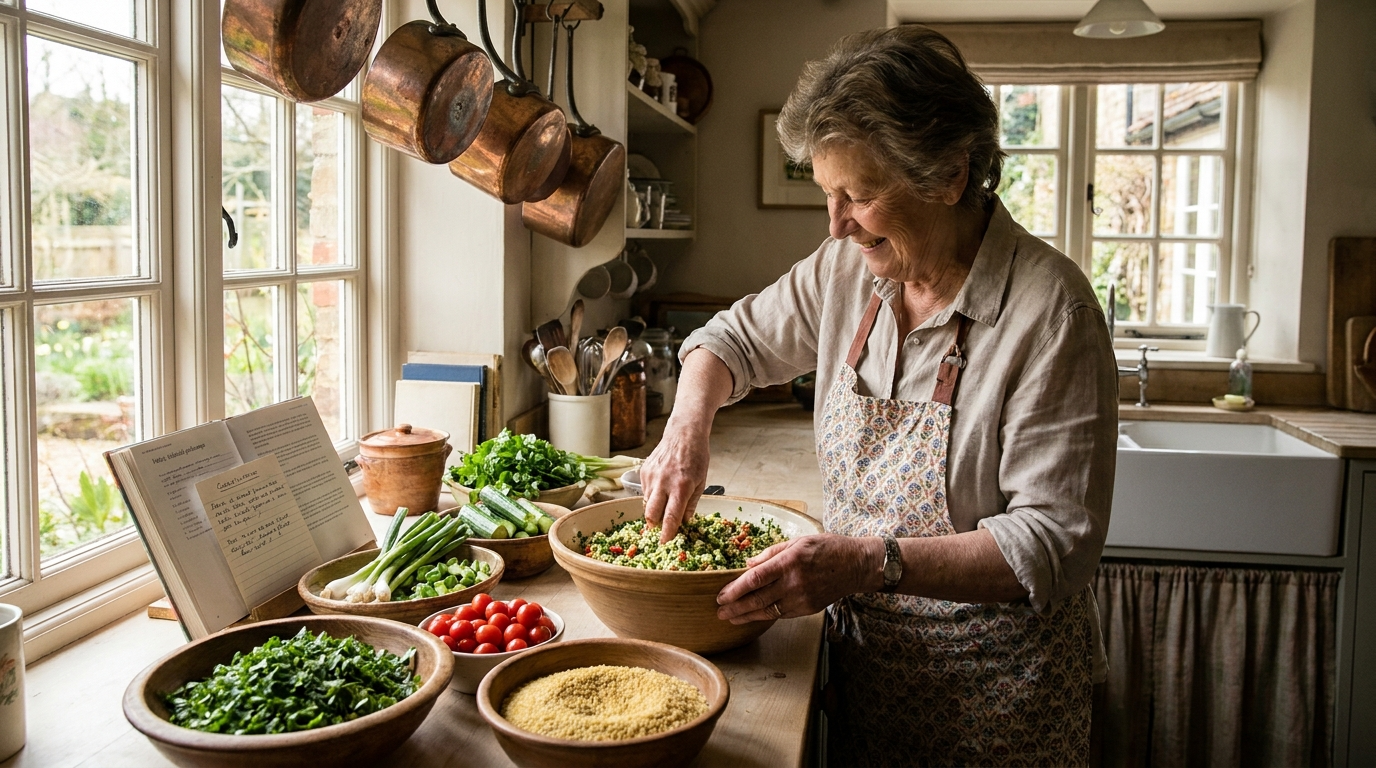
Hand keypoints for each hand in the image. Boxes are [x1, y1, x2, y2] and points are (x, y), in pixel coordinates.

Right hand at [641, 418, 709, 541]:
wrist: (683, 433)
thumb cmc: (696, 457)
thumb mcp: (701, 482)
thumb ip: (691, 504)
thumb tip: (684, 523)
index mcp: (681, 487)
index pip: (671, 517)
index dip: (667, 533)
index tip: (665, 544)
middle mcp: (663, 482)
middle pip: (651, 514)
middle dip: (654, 526)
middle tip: (660, 529)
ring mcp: (651, 476)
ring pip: (646, 504)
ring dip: (653, 510)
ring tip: (664, 504)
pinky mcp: (644, 471)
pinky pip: (645, 491)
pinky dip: (652, 496)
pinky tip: (661, 488)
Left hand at [715, 534, 879, 623]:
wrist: (856, 566)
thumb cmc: (827, 548)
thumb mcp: (798, 541)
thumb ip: (771, 553)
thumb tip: (748, 564)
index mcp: (789, 562)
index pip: (755, 579)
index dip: (735, 589)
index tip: (721, 595)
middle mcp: (794, 582)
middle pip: (757, 599)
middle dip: (735, 607)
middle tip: (719, 611)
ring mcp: (802, 598)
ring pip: (767, 611)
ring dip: (746, 616)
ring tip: (730, 618)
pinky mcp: (808, 608)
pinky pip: (781, 614)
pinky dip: (765, 616)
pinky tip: (753, 616)